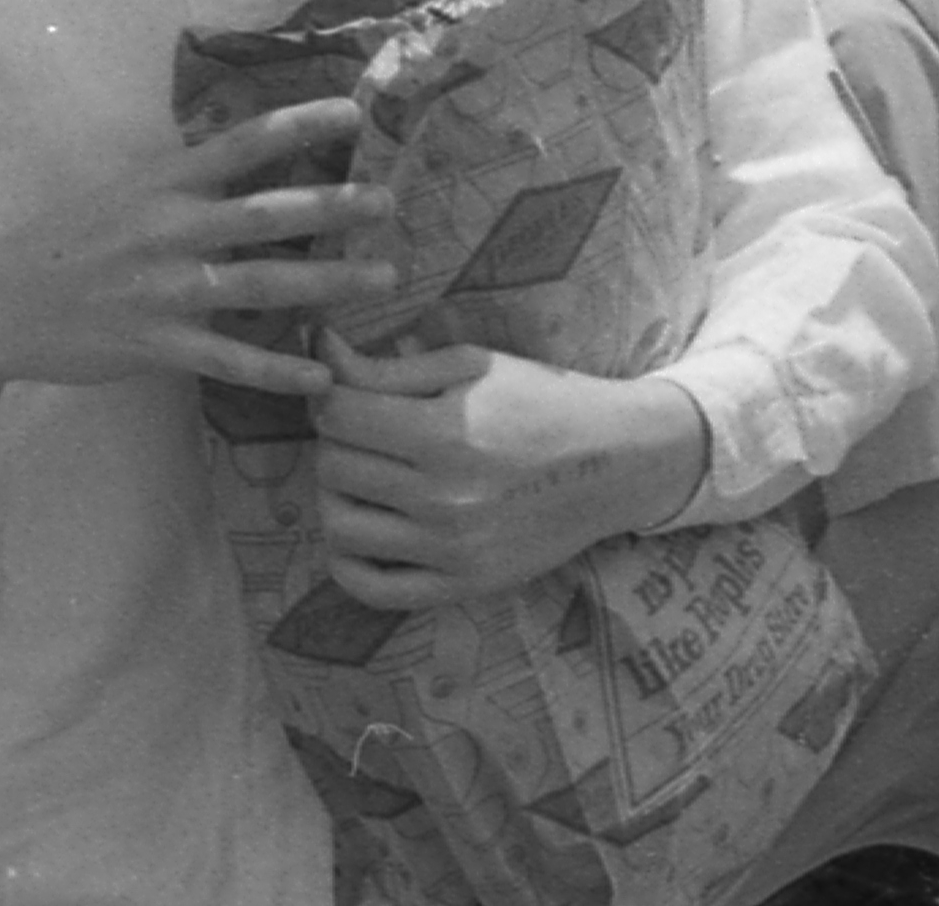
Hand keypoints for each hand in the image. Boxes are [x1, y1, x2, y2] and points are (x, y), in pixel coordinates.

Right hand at [0, 96, 393, 407]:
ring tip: (382, 278)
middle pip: (264, 214)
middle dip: (331, 207)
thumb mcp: (126, 191)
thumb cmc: (70, 241)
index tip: (354, 111)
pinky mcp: (153, 345)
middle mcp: (167, 230)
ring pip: (260, 285)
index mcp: (161, 184)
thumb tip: (256, 153)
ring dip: (327, 283)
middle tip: (389, 202)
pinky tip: (320, 377)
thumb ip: (188, 178)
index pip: (239, 144)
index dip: (297, 123)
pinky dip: (276, 371)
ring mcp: (162, 290)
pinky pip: (228, 360)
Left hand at [307, 341, 713, 612]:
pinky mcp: (461, 586)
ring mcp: (451, 549)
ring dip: (341, 496)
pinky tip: (366, 531)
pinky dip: (348, 561)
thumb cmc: (544, 401)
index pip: (338, 416)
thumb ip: (390, 367)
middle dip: (340, 442)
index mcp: (447, 432)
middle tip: (368, 433)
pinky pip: (369, 588)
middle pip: (333, 468)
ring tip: (372, 477)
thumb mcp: (474, 368)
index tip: (348, 394)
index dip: (332, 397)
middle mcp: (444, 497)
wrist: (619, 461)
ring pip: (339, 527)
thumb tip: (319, 350)